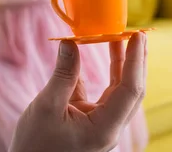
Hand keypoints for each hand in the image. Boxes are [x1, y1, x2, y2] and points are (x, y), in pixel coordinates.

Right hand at [10, 32, 146, 151]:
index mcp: (104, 129)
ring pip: (117, 91)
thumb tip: (71, 42)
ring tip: (118, 36)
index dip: (134, 60)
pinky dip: (98, 74)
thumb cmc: (35, 146)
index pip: (130, 90)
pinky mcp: (89, 121)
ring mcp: (100, 125)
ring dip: (119, 64)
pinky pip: (101, 94)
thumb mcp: (47, 107)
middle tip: (136, 32)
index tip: (137, 36)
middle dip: (134, 60)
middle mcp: (108, 128)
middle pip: (131, 90)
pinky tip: (94, 54)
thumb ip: (63, 74)